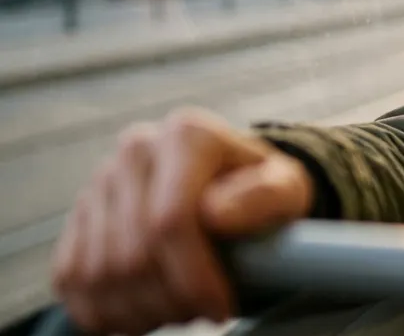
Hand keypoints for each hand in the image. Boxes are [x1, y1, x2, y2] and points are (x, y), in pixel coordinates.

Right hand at [52, 109, 314, 335]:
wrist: (231, 186)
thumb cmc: (262, 192)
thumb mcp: (287, 189)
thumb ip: (267, 196)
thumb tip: (218, 214)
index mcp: (187, 135)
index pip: (170, 221)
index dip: (193, 278)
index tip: (220, 307)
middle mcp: (137, 149)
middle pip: (132, 254)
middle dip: (169, 300)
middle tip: (202, 314)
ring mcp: (101, 181)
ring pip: (98, 272)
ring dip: (138, 311)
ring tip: (177, 311)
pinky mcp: (79, 215)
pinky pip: (70, 277)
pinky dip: (100, 311)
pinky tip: (140, 314)